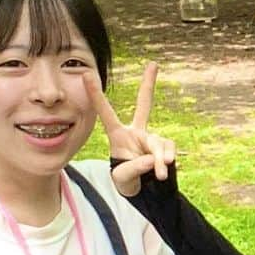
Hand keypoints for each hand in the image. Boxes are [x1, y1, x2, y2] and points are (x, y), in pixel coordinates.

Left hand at [86, 64, 176, 196]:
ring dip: (160, 159)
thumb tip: (155, 159)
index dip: (96, 94)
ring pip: (158, 142)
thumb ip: (136, 167)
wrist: (143, 190)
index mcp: (118, 135)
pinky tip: (166, 168)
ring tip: (159, 174)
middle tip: (153, 64)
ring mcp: (152, 138)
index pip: (105, 112)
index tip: (85, 74)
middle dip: (148, 84)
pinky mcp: (165, 146)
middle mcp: (136, 131)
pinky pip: (168, 150)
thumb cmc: (126, 180)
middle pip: (144, 104)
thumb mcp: (123, 177)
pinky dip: (167, 160)